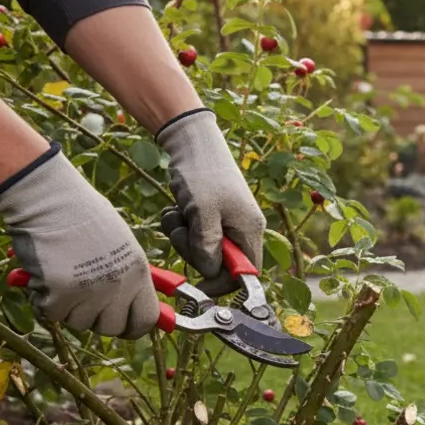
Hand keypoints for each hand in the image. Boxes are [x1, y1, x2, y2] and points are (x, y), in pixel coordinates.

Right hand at [0, 145, 157, 338]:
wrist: (49, 199)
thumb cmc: (84, 218)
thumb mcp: (122, 246)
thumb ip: (129, 279)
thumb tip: (136, 310)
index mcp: (138, 273)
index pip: (145, 320)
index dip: (133, 326)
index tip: (123, 325)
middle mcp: (118, 287)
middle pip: (111, 328)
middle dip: (97, 318)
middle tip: (84, 299)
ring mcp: (89, 293)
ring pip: (79, 323)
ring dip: (69, 307)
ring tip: (65, 275)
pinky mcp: (59, 295)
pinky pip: (52, 314)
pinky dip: (45, 300)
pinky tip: (47, 275)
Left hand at [155, 108, 265, 295]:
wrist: (191, 141)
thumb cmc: (202, 172)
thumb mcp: (203, 211)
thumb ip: (207, 246)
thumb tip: (209, 272)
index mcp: (249, 230)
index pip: (245, 273)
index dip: (222, 283)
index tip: (196, 283)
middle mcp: (241, 229)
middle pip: (220, 264)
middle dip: (195, 253)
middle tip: (182, 232)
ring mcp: (225, 222)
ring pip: (202, 249)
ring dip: (183, 238)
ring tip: (176, 215)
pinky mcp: (208, 215)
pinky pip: (193, 235)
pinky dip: (180, 226)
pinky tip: (174, 209)